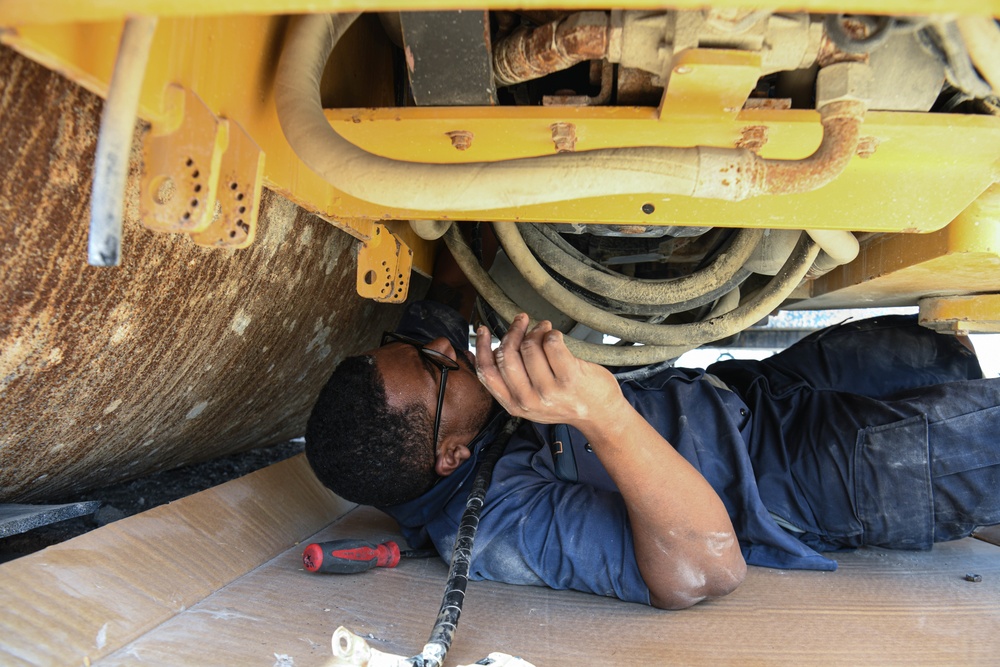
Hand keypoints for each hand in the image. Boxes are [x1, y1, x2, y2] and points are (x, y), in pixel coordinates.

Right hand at [475, 314, 623, 428]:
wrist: (601, 414)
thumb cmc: (567, 402)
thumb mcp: (532, 401)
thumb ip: (512, 381)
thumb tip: (490, 349)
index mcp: (514, 405)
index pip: (488, 372)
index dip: (482, 347)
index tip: (484, 331)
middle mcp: (529, 400)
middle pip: (507, 355)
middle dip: (513, 331)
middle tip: (521, 321)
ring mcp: (549, 390)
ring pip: (529, 347)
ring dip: (536, 331)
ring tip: (545, 329)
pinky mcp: (569, 378)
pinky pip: (552, 343)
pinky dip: (552, 333)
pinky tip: (556, 336)